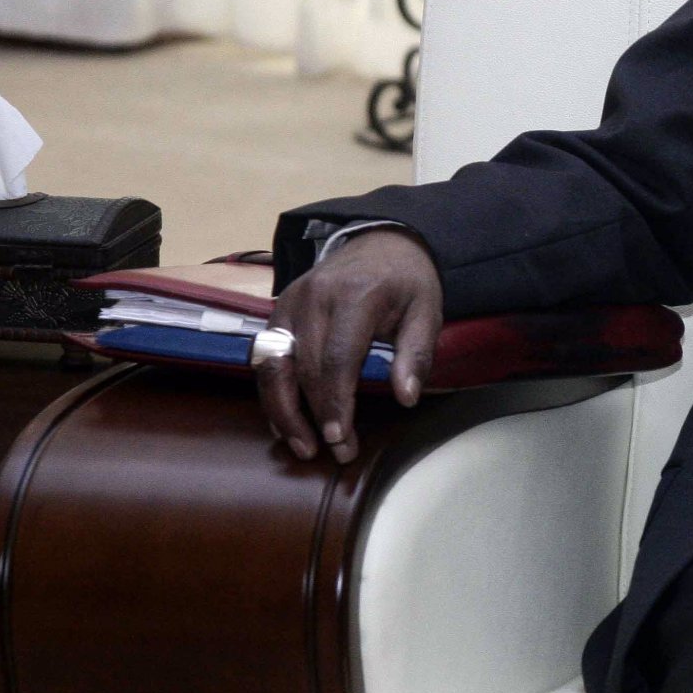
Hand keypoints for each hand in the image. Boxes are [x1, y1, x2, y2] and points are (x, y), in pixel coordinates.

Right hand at [256, 228, 443, 463]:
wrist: (380, 242)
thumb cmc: (406, 282)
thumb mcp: (427, 310)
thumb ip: (417, 353)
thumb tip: (406, 398)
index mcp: (355, 295)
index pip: (337, 358)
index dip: (335, 402)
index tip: (340, 438)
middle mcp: (314, 297)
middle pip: (303, 367)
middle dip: (314, 416)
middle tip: (333, 450)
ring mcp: (290, 302)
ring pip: (272, 365)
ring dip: (281, 411)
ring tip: (301, 446)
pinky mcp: (278, 310)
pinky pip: (266, 357)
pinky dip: (272, 392)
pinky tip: (284, 420)